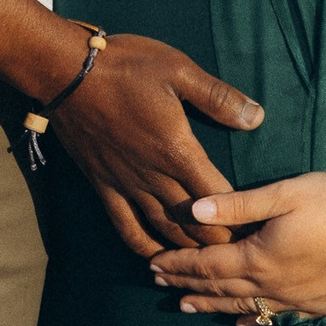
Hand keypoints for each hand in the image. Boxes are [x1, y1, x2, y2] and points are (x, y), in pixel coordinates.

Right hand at [46, 34, 263, 256]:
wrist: (65, 71)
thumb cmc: (125, 66)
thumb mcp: (179, 70)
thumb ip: (218, 97)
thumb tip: (257, 117)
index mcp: (177, 150)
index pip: (218, 198)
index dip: (241, 218)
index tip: (260, 229)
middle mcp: (153, 175)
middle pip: (195, 223)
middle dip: (222, 241)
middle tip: (243, 251)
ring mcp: (126, 183)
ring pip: (164, 230)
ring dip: (189, 248)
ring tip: (211, 260)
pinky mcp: (104, 184)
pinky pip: (126, 226)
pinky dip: (144, 246)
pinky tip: (158, 257)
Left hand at [147, 172, 325, 325]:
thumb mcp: (283, 193)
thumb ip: (237, 204)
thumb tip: (193, 210)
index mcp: (260, 257)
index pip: (208, 265)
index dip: (178, 266)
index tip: (152, 266)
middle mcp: (276, 284)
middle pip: (222, 289)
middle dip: (188, 286)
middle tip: (160, 286)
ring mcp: (301, 299)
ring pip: (247, 308)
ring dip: (215, 307)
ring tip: (188, 308)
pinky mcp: (324, 305)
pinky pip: (282, 319)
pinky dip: (257, 321)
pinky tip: (246, 325)